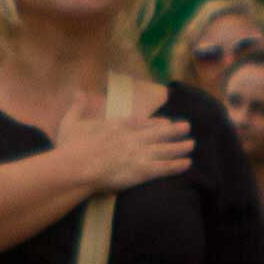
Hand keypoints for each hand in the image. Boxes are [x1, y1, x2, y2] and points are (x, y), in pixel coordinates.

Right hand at [55, 89, 195, 197]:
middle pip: (158, 133)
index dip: (155, 123)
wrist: (76, 167)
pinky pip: (164, 167)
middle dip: (174, 130)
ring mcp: (139, 153)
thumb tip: (78, 92)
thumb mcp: (71, 122)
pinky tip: (187, 164)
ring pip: (165, 149)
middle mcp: (132, 137)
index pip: (141, 123)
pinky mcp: (142, 171)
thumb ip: (78, 106)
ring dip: (179, 147)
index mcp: (118, 126)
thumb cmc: (71, 147)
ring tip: (192, 144)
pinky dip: (176, 165)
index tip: (165, 122)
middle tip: (187, 127)